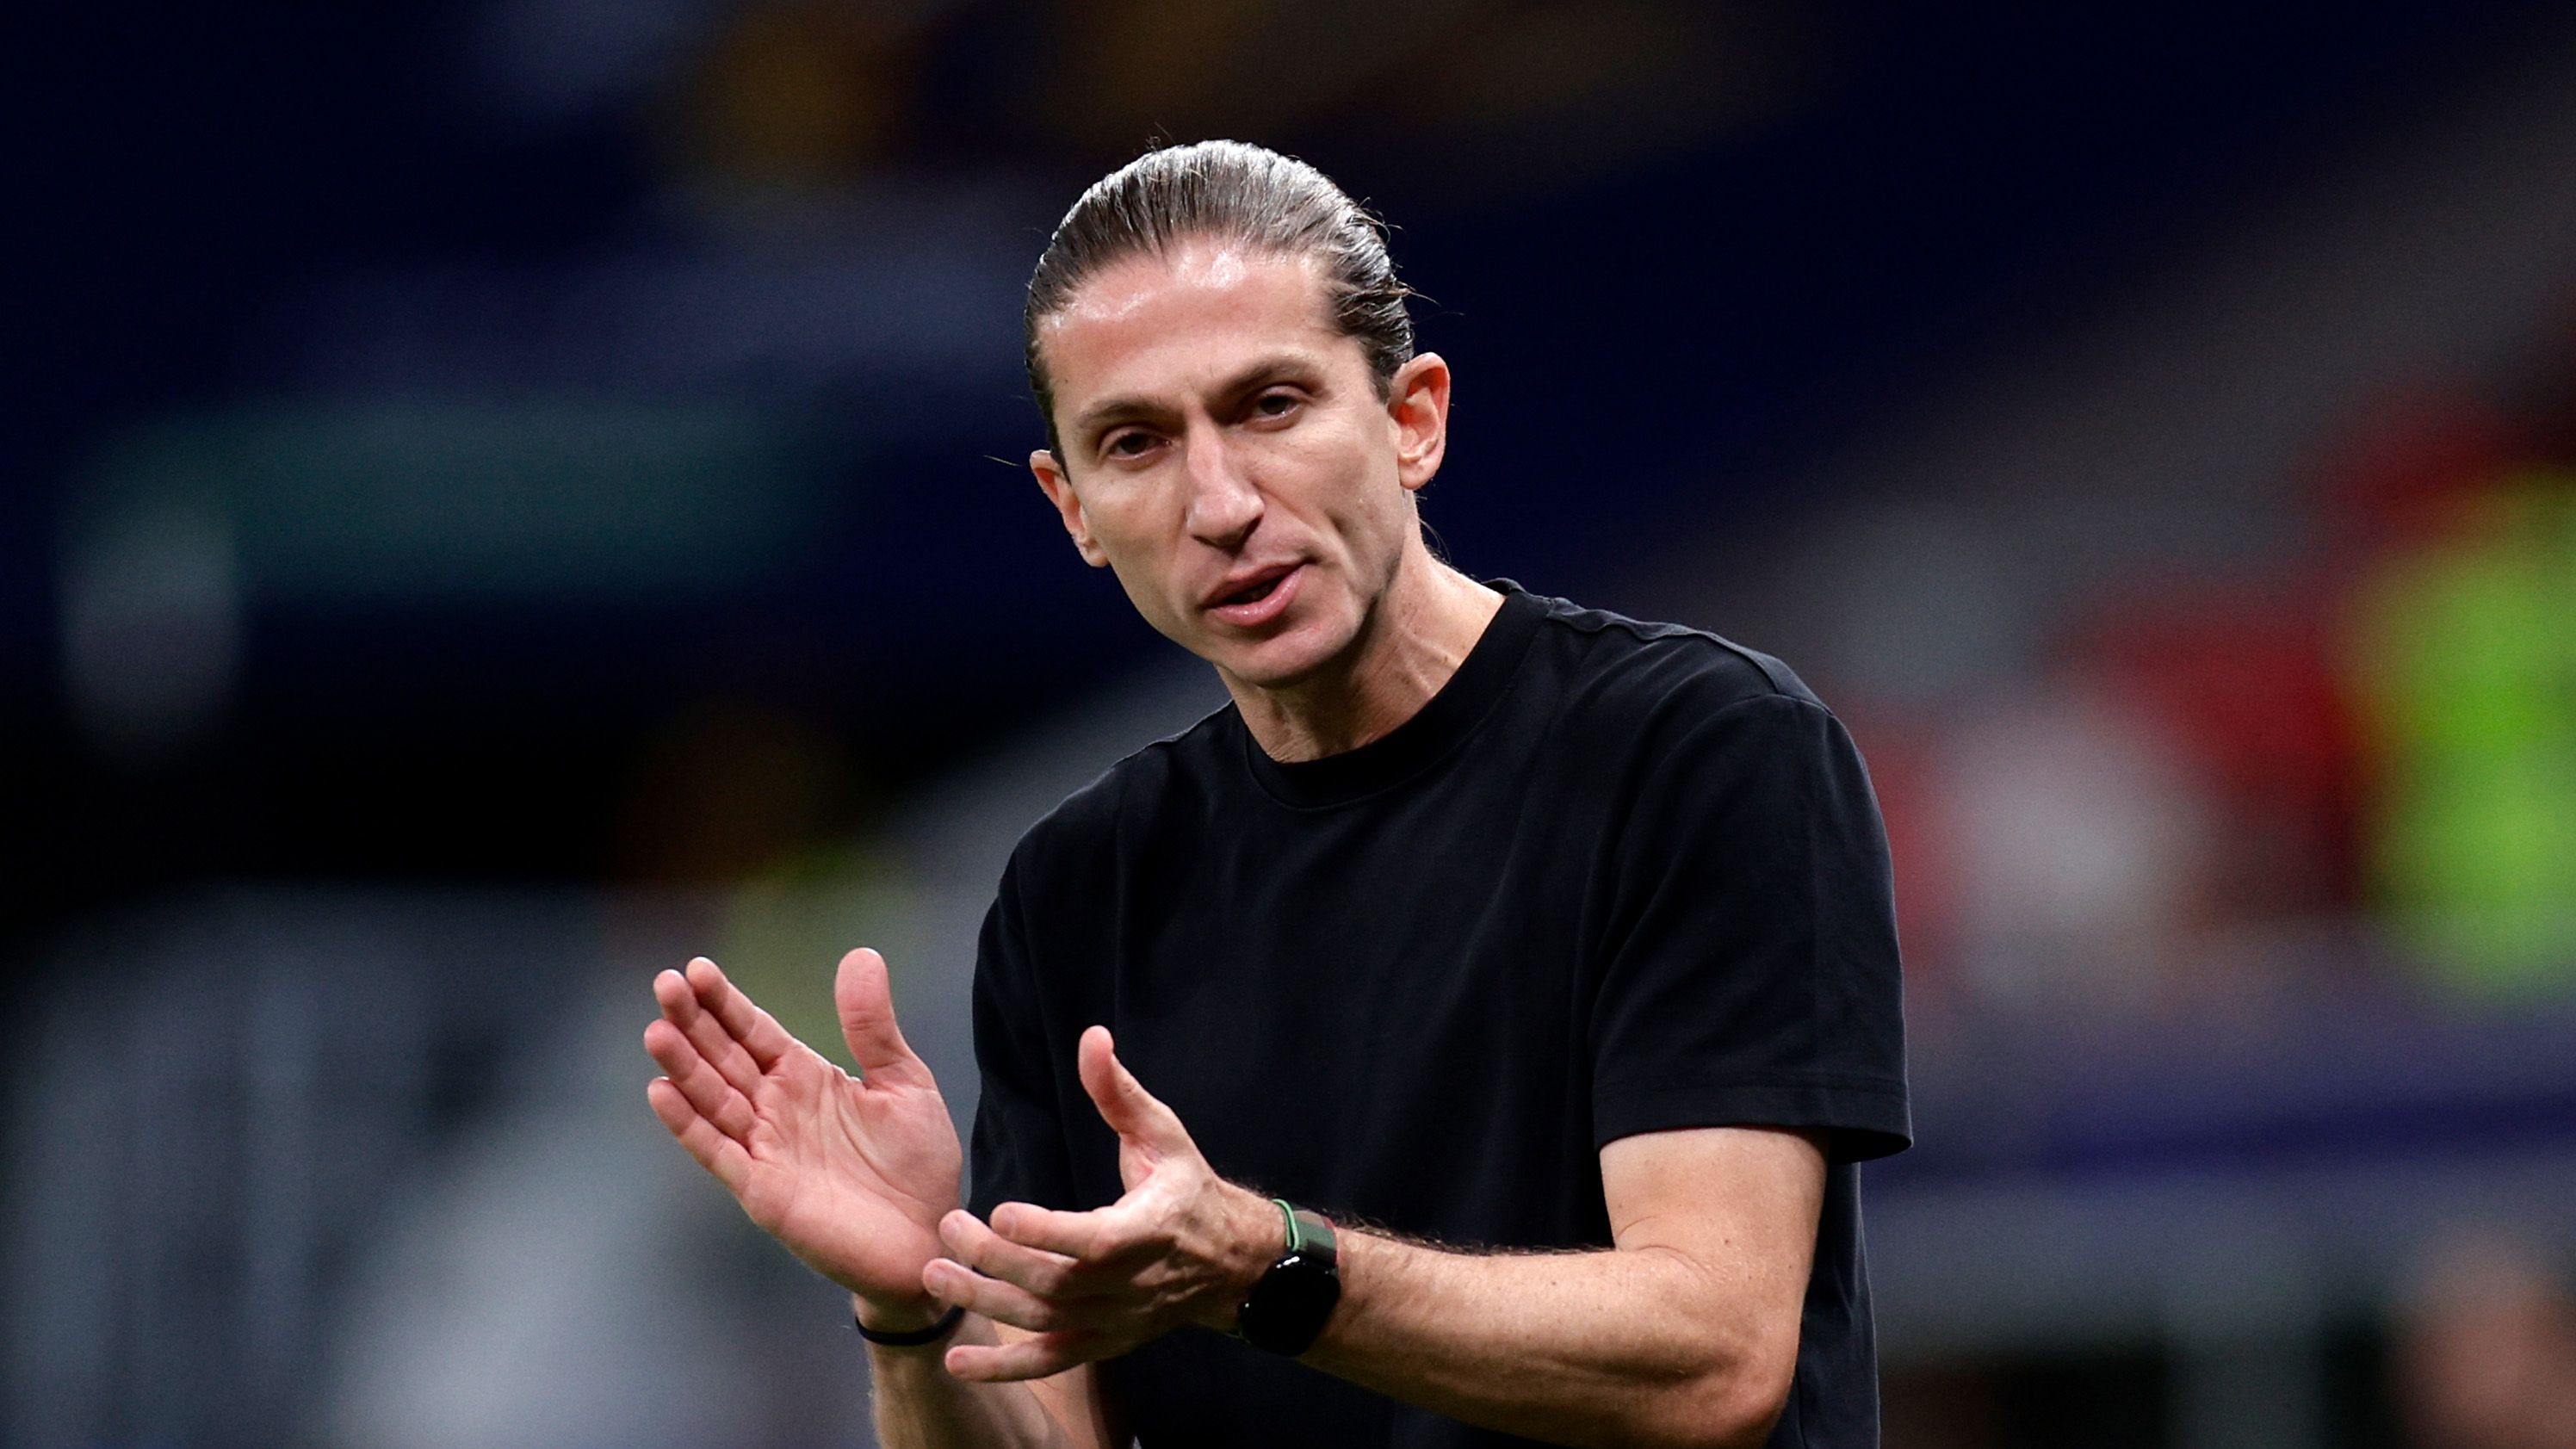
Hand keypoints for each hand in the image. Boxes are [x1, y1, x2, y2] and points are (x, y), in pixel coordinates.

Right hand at [643, 951, 962, 1324]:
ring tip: (657, 1030)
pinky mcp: (763, 1191)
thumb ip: (873, 1026)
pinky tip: (661, 1092)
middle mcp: (777, 1109)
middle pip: (724, 1058)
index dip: (725, 1002)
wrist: (930, 1236)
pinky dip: (689, 1125)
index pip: (754, 1031)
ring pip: (713, 1100)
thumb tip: (859, 954)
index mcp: (807, 1078)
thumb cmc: (918, 1164)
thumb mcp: (904, 1081)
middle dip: (693, 1022)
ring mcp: (766, 1149)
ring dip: (683, 1067)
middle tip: (664, 984)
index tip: (695, 968)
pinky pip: (718, 1153)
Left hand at [927, 1025, 1279, 1380]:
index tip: (999, 1211)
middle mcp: (1130, 1284)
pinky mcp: (1103, 1343)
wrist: (1230, 1264)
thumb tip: (1091, 1038)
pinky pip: (1050, 1362)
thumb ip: (1119, 1092)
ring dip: (986, 1303)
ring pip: (1044, 1321)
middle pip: (1055, 1283)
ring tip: (935, 1276)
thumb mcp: (1164, 1133)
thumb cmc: (1188, 1189)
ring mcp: (1115, 1320)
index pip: (1092, 1241)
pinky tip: (957, 1361)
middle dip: (995, 1260)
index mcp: (1149, 1229)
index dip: (1045, 1231)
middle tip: (948, 1227)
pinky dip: (1005, 1367)